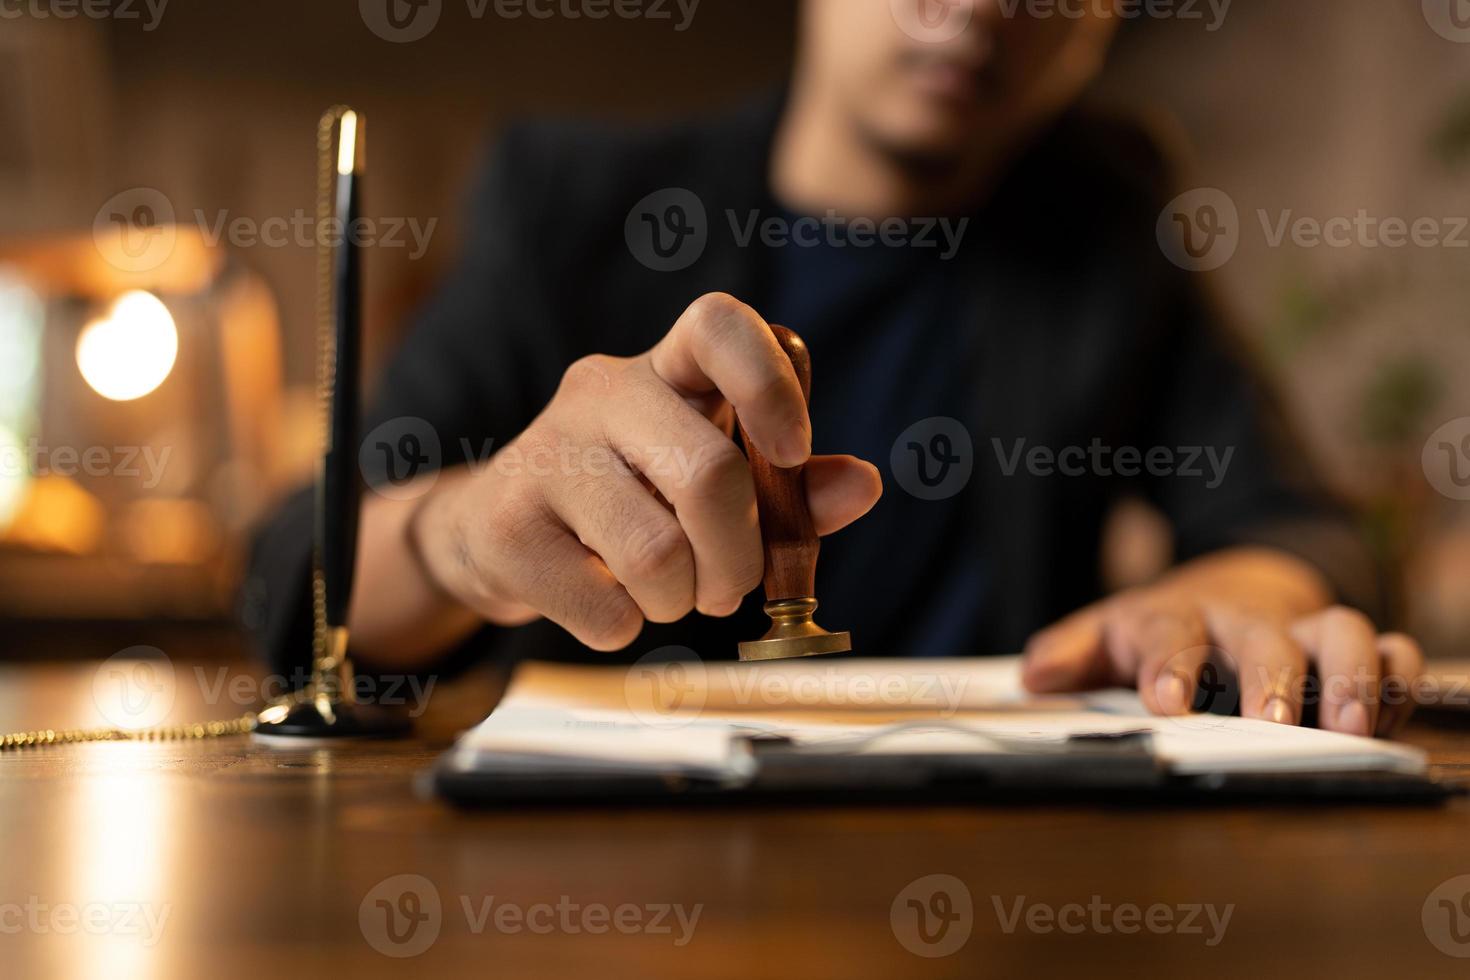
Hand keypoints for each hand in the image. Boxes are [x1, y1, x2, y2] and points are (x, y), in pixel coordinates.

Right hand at [408, 293, 881, 650]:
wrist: (498, 532)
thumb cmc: (629, 500)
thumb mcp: (708, 479)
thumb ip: (789, 488)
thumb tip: (863, 486)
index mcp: (665, 369)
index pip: (718, 325)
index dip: (770, 385)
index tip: (793, 453)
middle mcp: (601, 392)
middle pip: (708, 473)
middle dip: (738, 556)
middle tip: (729, 584)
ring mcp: (545, 454)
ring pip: (657, 554)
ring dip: (682, 600)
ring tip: (669, 593)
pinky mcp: (505, 526)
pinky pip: (605, 609)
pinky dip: (628, 627)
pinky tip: (611, 605)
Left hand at [1021, 559, 1424, 737]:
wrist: (1220, 591)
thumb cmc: (1157, 628)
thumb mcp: (1102, 636)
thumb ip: (1068, 654)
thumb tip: (1034, 674)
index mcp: (1173, 618)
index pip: (1169, 633)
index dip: (1170, 665)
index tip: (1168, 702)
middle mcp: (1240, 620)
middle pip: (1262, 636)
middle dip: (1269, 679)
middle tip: (1272, 724)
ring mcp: (1298, 630)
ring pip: (1338, 630)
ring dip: (1348, 675)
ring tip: (1350, 724)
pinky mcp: (1343, 647)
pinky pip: (1389, 649)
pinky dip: (1398, 677)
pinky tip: (1390, 713)